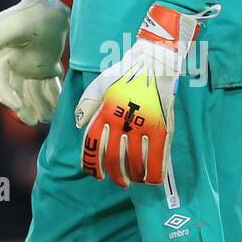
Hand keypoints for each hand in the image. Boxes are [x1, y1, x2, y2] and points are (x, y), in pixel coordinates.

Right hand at [0, 0, 74, 125]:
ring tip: (47, 119)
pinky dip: (52, 97)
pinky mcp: (45, 66)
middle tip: (32, 120)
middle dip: (23, 107)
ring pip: (32, 92)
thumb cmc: (30, 16)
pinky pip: (47, 86)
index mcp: (0, 56)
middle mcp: (13, 64)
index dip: (5, 96)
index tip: (17, 106)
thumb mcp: (11, 25)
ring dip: (39, 106)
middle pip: (15, 92)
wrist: (51, 8)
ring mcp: (30, 67)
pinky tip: (57, 108)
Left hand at [73, 2, 218, 193]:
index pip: (92, 146)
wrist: (155, 59)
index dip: (92, 165)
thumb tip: (79, 126)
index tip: (96, 174)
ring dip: (134, 176)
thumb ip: (87, 104)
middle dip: (115, 175)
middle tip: (119, 181)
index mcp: (104, 111)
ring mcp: (143, 125)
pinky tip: (154, 179)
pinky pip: (158, 157)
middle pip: (114, 158)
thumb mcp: (99, 83)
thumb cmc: (126, 71)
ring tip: (135, 180)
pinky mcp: (162, 126)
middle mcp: (121, 121)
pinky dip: (155, 173)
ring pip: (135, 162)